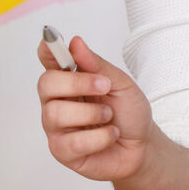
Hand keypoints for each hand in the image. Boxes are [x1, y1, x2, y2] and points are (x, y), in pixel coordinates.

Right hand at [36, 35, 154, 181]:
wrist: (142, 147)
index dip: (48, 49)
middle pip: (45, 84)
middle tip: (103, 86)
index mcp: (68, 81)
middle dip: (76, 83)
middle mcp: (56, 102)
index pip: (48, 60)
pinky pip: (71, 142)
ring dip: (91, 113)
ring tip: (109, 117)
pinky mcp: (62, 151)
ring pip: (55, 113)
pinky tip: (110, 135)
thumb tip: (76, 43)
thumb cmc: (129, 114)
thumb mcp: (121, 84)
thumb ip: (97, 65)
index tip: (54, 38)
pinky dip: (99, 137)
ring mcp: (56, 127)